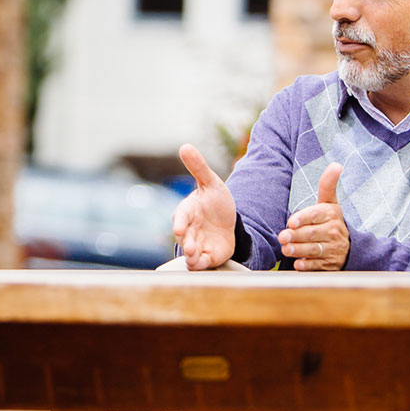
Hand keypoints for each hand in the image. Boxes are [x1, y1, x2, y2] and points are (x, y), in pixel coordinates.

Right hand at [171, 144, 238, 270]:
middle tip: (190, 247)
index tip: (180, 228)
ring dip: (191, 256)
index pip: (181, 216)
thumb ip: (198, 167)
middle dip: (186, 243)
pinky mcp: (206, 256)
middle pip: (184, 238)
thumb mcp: (211, 183)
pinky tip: (202, 264)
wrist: (229, 221)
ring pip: (189, 252)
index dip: (180, 222)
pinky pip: (200, 263)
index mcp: (188, 211)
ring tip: (194, 257)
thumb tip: (185, 146)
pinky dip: (200, 264)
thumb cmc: (215, 201)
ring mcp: (197, 244)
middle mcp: (189, 229)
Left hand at [278, 164, 348, 270]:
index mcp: (331, 214)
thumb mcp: (329, 203)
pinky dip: (308, 266)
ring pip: (314, 250)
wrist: (348, 246)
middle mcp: (334, 232)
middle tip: (282, 237)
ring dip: (299, 250)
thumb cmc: (329, 220)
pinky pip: (318, 266)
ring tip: (286, 249)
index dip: (303, 218)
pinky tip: (299, 264)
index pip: (316, 215)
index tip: (291, 222)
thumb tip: (336, 165)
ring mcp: (333, 250)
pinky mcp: (330, 265)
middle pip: (313, 234)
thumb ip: (327, 185)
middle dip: (297, 236)